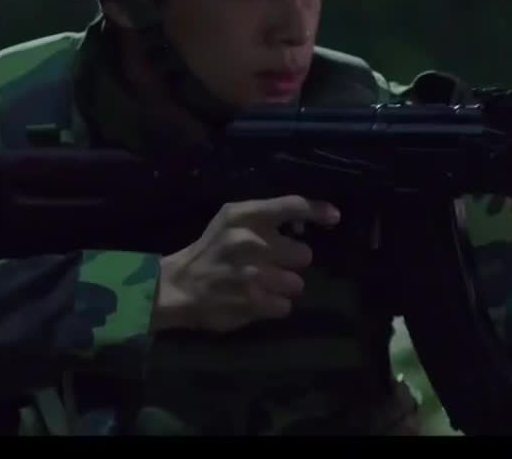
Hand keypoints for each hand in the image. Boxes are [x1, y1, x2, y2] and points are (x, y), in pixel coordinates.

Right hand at [153, 196, 340, 331]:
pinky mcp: (251, 301)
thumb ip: (265, 218)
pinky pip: (285, 306)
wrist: (178, 286)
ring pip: (297, 283)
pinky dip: (274, 306)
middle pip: (304, 254)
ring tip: (261, 284)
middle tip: (271, 264)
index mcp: (245, 215)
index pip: (292, 205)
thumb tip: (305, 225)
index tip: (334, 217)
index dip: (317, 211)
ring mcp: (251, 273)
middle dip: (291, 262)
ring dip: (283, 286)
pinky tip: (256, 300)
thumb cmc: (212, 250)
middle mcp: (250, 241)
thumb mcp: (232, 221)